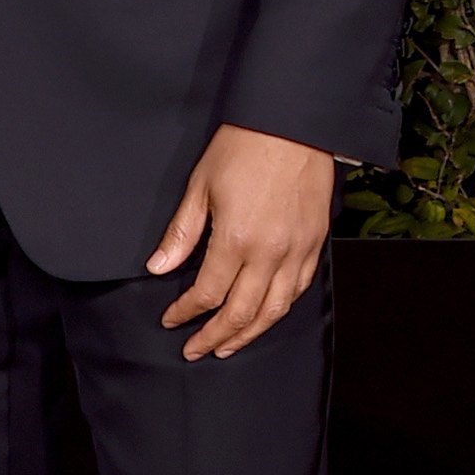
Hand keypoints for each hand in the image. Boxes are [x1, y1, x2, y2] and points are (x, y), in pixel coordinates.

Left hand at [147, 124, 335, 360]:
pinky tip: (264, 317)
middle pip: (241, 313)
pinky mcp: (316, 244)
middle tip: (195, 350)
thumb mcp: (201, 186)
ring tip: (227, 346)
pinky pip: (299, 290)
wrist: (293, 124)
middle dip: (214, 336)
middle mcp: (270, 254)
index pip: (207, 293)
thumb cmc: (244, 147)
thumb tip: (158, 267)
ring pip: (274, 310)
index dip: (185, 313)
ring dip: (248, 334)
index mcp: (236, 240)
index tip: (170, 320)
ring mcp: (297, 252)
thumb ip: (181, 233)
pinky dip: (279, 310)